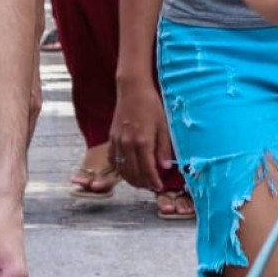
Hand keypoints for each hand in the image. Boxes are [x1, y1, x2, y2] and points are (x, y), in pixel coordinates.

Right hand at [109, 79, 175, 193]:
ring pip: (122, 169)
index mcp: (143, 141)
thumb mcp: (164, 125)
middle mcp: (128, 144)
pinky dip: (119, 168)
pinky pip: (112, 160)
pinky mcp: (111, 138)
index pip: (147, 170)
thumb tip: (165, 167)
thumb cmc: (151, 105)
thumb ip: (163, 147)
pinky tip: (127, 169)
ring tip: (141, 181)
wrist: (132, 90)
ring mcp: (117, 142)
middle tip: (151, 186)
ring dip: (131, 179)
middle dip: (143, 183)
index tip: (159, 187)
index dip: (153, 181)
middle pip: (133, 173)